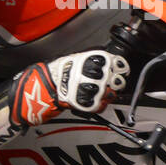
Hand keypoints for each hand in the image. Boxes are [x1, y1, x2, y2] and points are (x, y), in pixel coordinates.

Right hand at [14, 50, 129, 125]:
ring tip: (101, 93)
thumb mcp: (78, 58)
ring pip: (108, 93)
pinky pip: (99, 106)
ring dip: (108, 95)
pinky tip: (95, 101)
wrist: (45, 84)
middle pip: (114, 78)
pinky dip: (99, 105)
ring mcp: (89, 88)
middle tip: (113, 83)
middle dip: (116, 82)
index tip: (120, 68)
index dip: (119, 66)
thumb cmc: (60, 71)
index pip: (113, 62)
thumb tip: (111, 63)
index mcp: (90, 60)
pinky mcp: (85, 102)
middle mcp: (91, 73)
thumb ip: (95, 61)